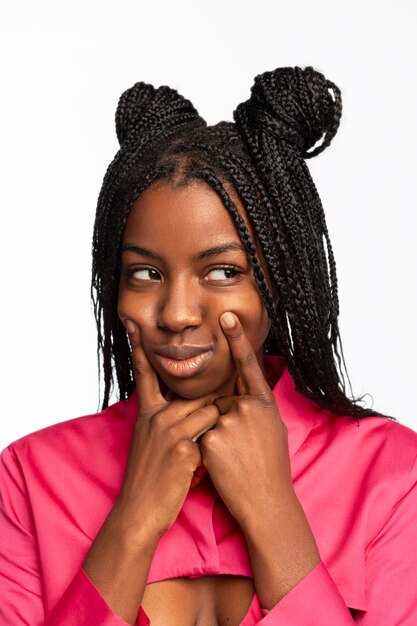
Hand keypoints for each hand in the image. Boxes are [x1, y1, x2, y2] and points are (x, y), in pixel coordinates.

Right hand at [115, 320, 219, 541]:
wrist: (139, 512)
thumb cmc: (149, 478)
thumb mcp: (147, 441)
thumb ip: (162, 419)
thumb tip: (183, 406)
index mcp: (147, 414)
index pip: (144, 374)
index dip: (138, 347)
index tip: (133, 322)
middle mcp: (157, 417)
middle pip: (197, 395)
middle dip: (209, 409)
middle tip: (204, 434)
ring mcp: (170, 432)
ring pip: (209, 411)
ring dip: (216, 429)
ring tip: (199, 452)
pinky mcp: (185, 448)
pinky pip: (214, 434)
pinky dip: (214, 449)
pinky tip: (197, 467)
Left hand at [199, 312, 293, 530]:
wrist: (267, 501)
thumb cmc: (270, 467)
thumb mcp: (271, 429)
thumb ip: (255, 408)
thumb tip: (242, 397)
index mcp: (264, 403)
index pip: (248, 366)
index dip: (237, 340)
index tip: (227, 316)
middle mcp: (248, 407)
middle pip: (221, 402)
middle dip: (223, 422)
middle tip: (243, 449)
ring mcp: (229, 421)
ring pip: (208, 419)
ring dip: (214, 437)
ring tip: (236, 459)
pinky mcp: (211, 438)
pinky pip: (200, 435)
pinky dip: (206, 449)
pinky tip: (224, 464)